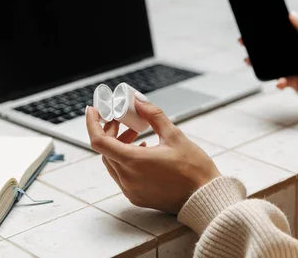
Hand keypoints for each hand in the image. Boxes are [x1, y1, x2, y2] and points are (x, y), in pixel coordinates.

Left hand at [86, 101, 220, 213]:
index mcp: (133, 162)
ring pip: (112, 163)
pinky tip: (142, 151)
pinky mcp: (137, 197)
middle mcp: (128, 178)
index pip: (99, 141)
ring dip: (118, 146)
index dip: (92, 123)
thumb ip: (153, 115)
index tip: (93, 111)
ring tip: (136, 135)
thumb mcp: (174, 135)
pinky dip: (125, 160)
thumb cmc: (194, 169)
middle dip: (110, 132)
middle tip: (121, 120)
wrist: (205, 197)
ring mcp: (131, 190)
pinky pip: (122, 175)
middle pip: (105, 151)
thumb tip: (138, 101)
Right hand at [240, 13, 297, 95]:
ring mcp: (295, 69)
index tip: (255, 28)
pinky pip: (281, 81)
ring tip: (250, 61)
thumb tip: (292, 14)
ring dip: (261, 64)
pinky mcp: (294, 82)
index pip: (283, 34)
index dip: (270, 31)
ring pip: (273, 64)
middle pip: (275, 49)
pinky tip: (280, 81)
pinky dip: (278, 81)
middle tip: (245, 43)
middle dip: (260, 47)